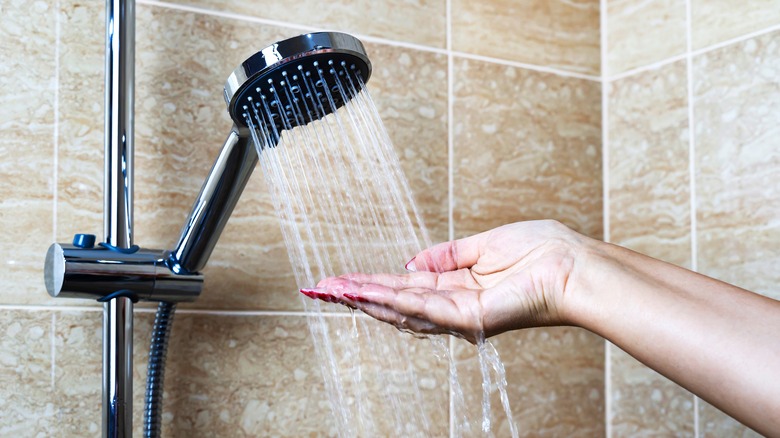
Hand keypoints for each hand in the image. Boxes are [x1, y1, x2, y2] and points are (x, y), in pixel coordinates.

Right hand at [301, 220, 586, 342]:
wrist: (573, 264)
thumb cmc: (541, 251)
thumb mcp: (483, 245)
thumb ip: (446, 255)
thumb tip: (410, 262)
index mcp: (458, 285)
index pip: (403, 286)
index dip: (370, 282)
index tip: (339, 279)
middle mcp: (453, 305)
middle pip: (394, 302)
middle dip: (355, 295)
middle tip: (318, 288)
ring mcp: (460, 315)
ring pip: (401, 309)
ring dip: (364, 300)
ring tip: (330, 291)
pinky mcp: (470, 318)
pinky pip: (423, 308)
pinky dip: (391, 301)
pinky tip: (364, 294)